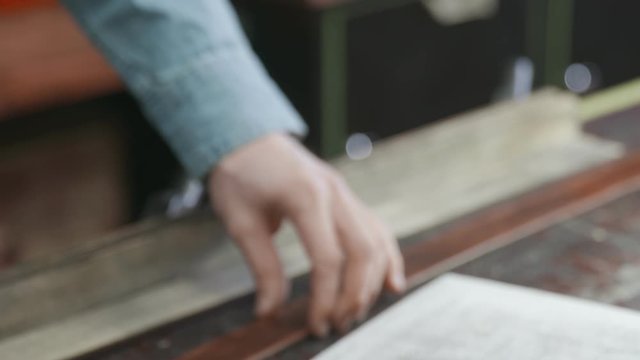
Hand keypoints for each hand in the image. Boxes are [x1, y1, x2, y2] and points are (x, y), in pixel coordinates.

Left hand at [209, 133, 404, 335]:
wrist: (246, 135)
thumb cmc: (238, 175)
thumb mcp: (241, 222)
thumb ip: (262, 267)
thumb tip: (269, 311)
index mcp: (306, 196)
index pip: (329, 259)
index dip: (325, 298)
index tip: (316, 324)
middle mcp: (334, 192)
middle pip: (362, 252)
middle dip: (354, 295)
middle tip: (338, 325)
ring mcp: (345, 191)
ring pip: (376, 241)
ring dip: (371, 282)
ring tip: (356, 312)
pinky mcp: (346, 195)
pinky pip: (376, 227)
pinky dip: (387, 256)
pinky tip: (392, 282)